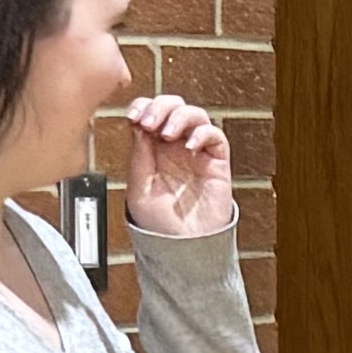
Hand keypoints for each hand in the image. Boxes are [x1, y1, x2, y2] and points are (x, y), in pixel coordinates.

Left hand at [121, 90, 236, 239]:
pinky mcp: (217, 161)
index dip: (143, 106)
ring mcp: (196, 152)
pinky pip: (215, 136)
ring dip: (179, 117)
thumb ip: (139, 154)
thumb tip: (138, 123)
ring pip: (195, 114)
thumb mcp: (138, 187)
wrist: (182, 247)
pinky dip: (203, 134)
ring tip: (168, 134)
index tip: (134, 115)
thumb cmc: (160, 224)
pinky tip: (190, 146)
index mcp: (152, 149)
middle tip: (151, 121)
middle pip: (172, 106)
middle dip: (160, 106)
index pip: (149, 113)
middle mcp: (175, 147)